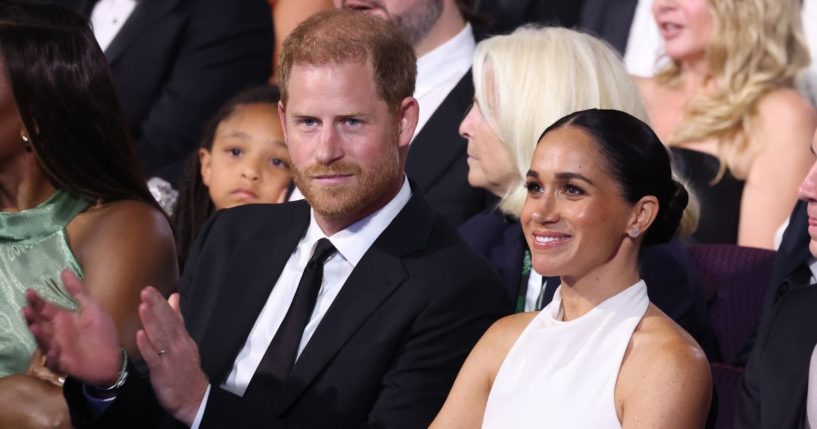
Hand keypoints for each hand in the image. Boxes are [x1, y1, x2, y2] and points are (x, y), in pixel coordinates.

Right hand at [23, 270, 121, 386]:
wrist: (112, 359)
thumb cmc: (102, 333)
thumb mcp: (92, 308)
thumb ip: (79, 291)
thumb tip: (64, 271)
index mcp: (64, 319)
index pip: (46, 308)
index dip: (37, 301)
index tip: (30, 291)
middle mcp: (57, 333)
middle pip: (40, 324)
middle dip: (32, 317)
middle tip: (26, 309)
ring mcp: (58, 348)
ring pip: (44, 341)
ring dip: (39, 335)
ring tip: (34, 326)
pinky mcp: (63, 363)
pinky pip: (55, 359)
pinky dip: (52, 355)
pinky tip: (53, 349)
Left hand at [136, 288, 207, 425]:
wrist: (193, 397)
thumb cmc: (185, 368)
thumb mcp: (185, 341)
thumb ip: (178, 319)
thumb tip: (174, 298)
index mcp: (183, 338)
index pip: (172, 317)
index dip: (161, 303)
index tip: (150, 290)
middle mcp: (178, 345)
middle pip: (167, 323)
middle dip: (156, 307)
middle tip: (145, 291)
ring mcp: (170, 358)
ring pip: (160, 337)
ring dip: (151, 322)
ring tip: (143, 307)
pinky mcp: (162, 372)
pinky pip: (154, 358)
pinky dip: (147, 346)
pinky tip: (140, 336)